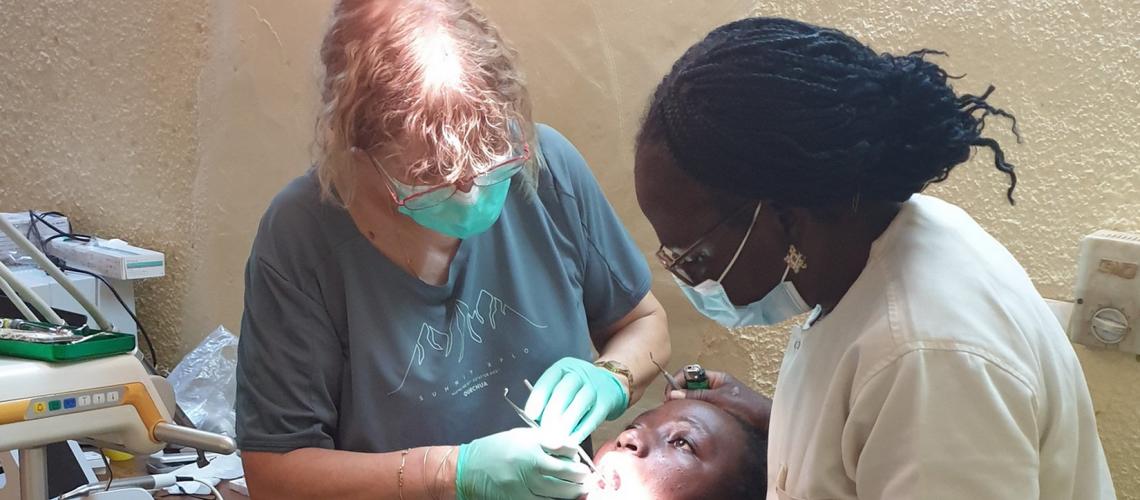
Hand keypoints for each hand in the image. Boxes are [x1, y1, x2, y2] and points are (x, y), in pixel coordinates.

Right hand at [456, 427, 589, 499]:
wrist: (468, 470)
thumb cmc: (496, 450)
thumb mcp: (520, 436)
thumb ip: (545, 441)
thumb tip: (570, 450)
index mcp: (530, 444)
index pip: (564, 449)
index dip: (576, 455)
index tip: (579, 458)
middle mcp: (529, 464)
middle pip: (566, 473)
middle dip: (580, 476)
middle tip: (587, 477)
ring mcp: (524, 485)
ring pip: (559, 492)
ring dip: (574, 492)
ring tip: (580, 489)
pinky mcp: (519, 499)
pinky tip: (562, 499)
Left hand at [524, 357, 628, 442]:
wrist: (609, 382)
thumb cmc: (578, 387)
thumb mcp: (562, 384)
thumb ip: (549, 398)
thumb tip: (536, 422)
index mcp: (564, 368)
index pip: (548, 381)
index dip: (538, 399)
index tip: (531, 415)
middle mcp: (580, 374)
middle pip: (564, 392)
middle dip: (552, 414)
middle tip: (544, 432)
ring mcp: (595, 387)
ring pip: (579, 404)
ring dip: (566, 424)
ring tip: (556, 438)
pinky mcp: (606, 402)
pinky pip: (593, 417)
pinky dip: (582, 430)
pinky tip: (572, 441)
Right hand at [666, 369, 771, 434]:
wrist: (767, 423)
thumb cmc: (748, 406)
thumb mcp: (719, 399)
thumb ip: (697, 395)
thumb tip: (673, 394)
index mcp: (715, 378)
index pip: (689, 373)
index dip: (677, 381)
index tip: (670, 394)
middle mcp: (714, 387)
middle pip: (688, 386)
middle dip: (678, 394)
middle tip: (671, 406)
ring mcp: (715, 400)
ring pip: (692, 399)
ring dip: (685, 404)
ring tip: (679, 413)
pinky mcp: (717, 413)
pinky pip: (699, 410)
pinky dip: (692, 413)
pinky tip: (690, 420)